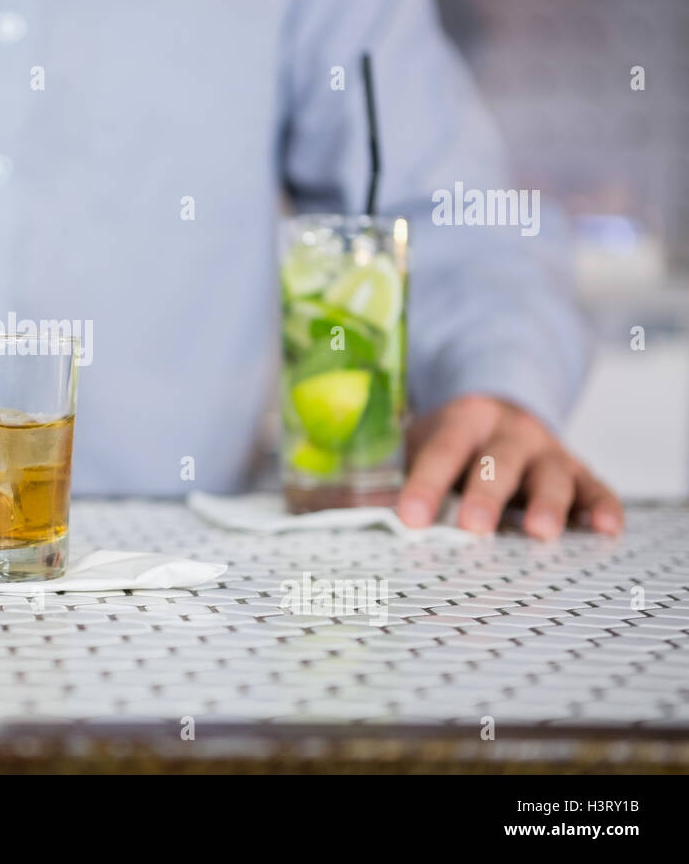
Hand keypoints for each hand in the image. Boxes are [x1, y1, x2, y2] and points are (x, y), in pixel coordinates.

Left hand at [397, 394, 622, 539]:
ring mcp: (548, 451)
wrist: (497, 414)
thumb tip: (339, 512)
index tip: (410, 517)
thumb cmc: (450, 445)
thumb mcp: (417, 447)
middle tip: (473, 527)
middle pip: (499, 462)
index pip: (442, 452)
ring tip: (541, 532)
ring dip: (547, 503)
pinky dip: (602, 507)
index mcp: (462, 421)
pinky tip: (605, 529)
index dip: (426, 484)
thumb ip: (386, 478)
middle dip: (486, 495)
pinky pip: (596, 488)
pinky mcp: (580, 472)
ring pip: (552, 474)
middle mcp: (509, 432)